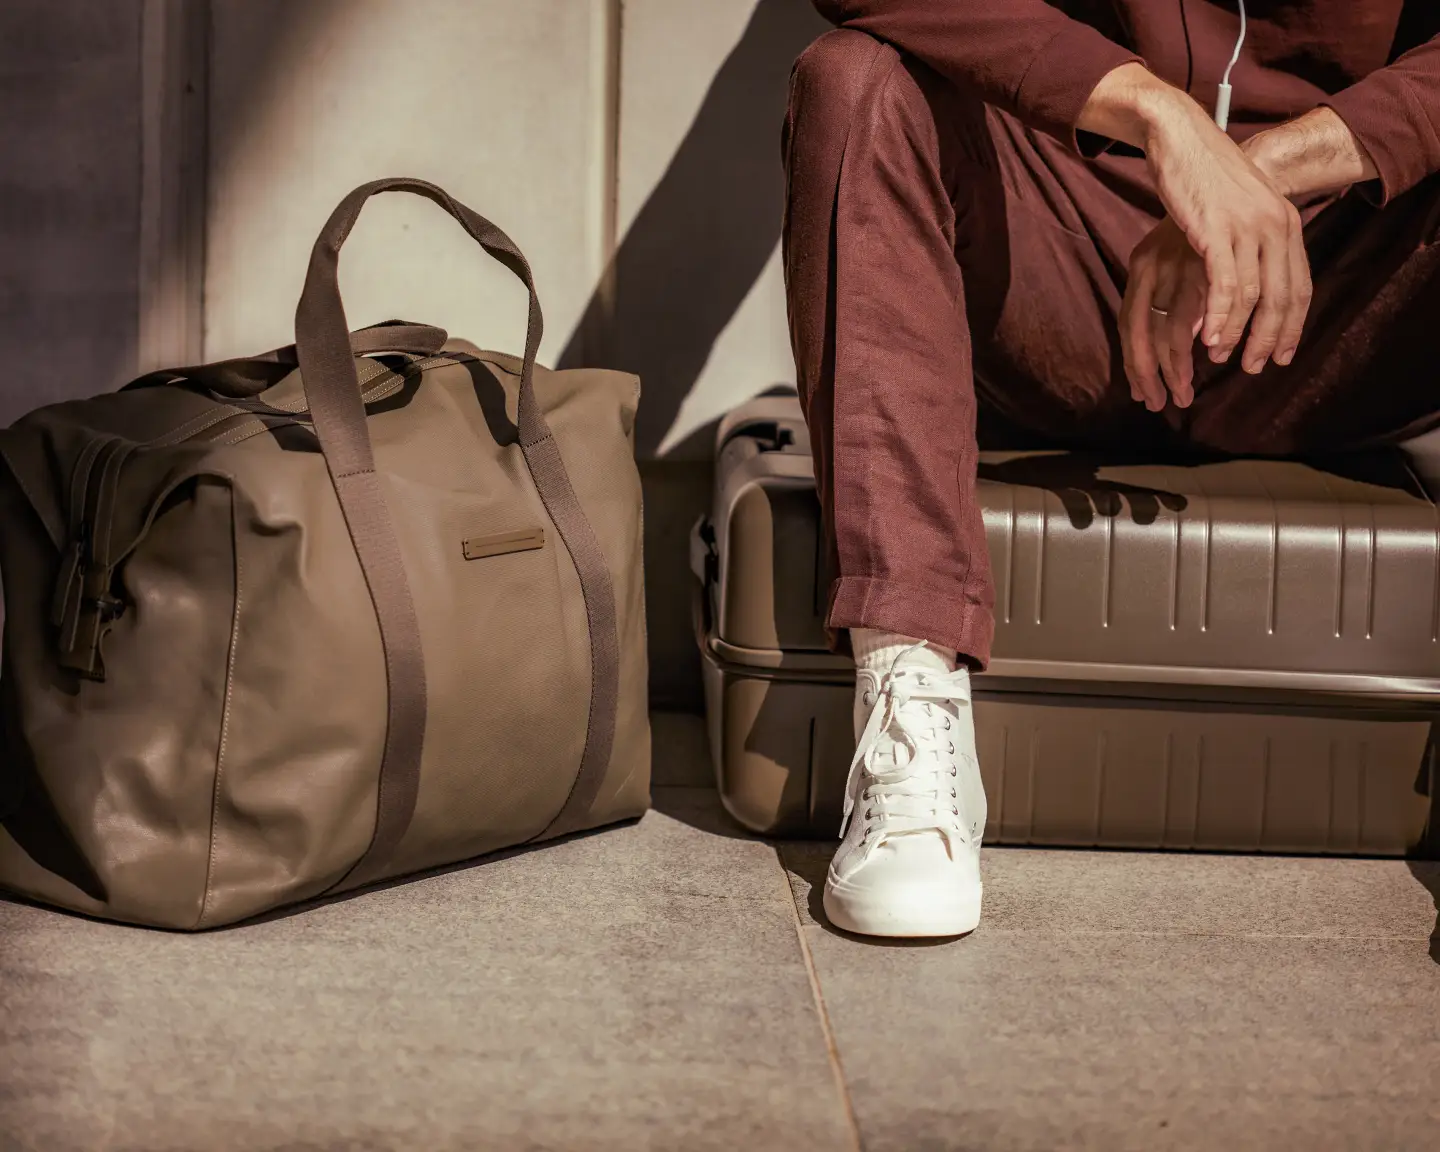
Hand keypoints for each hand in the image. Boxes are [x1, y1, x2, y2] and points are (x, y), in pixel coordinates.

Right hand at [1081, 65, 1313, 372]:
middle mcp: (1277, 226)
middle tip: (1252, 368)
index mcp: (1286, 223)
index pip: (1300, 286)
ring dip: (1240, 334)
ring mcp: (1249, 227)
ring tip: (1224, 359)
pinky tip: (1209, 339)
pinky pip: (1226, 285)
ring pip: (1255, 296)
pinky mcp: (1218, 230)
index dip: (1292, 327)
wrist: (1182, 138)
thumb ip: (1250, 246)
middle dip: (1269, 339)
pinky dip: (1220, 317)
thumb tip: (1247, 287)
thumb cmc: (1203, 177)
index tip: (1280, 356)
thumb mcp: (1239, 211)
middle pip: (1282, 296)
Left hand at [1121, 218, 1207, 409]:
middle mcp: (1149, 266)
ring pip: (1169, 329)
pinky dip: (1212, 330)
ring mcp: (1176, 260)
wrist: (1212, 156)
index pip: (1129, 330)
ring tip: (1192, 389)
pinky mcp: (1209, 250)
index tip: (1148, 395)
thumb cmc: (1200, 208)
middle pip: (1141, 337)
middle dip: (1154, 376)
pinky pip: (1208, 301)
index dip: (1138, 367)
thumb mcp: (1176, 252)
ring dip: (1180, 366)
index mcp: (1139, 267)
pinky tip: (1217, 348)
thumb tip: (1191, 335)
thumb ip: (1178, 293)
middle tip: (1167, 402)